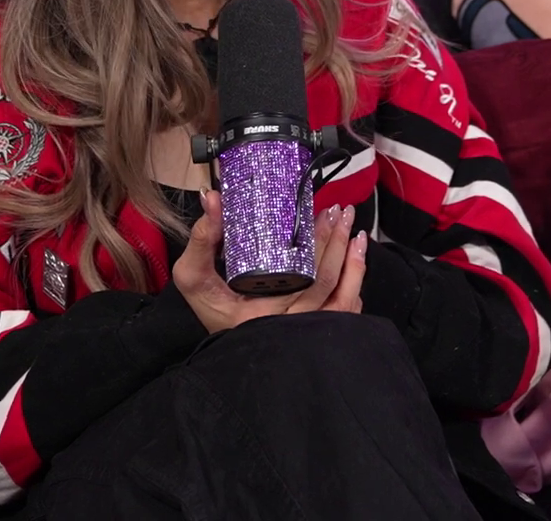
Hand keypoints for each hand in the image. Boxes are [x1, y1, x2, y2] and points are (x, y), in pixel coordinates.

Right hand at [173, 193, 367, 332]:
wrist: (226, 353)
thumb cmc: (212, 309)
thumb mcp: (194, 278)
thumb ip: (202, 240)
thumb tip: (212, 197)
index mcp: (263, 313)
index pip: (301, 275)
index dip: (317, 242)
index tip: (322, 211)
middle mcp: (290, 327)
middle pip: (326, 280)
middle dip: (337, 240)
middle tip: (340, 211)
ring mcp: (307, 333)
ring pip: (342, 297)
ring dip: (353, 260)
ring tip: (355, 230)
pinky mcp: (318, 333)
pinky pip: (346, 311)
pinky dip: (354, 284)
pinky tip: (356, 260)